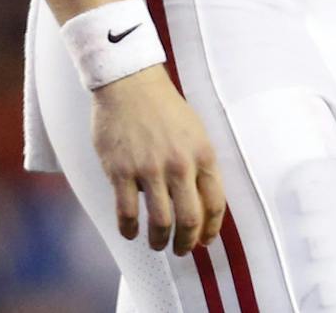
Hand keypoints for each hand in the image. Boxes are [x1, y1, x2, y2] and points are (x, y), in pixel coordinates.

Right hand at [90, 67, 226, 256]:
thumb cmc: (165, 108)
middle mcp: (179, 165)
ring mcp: (149, 169)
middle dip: (187, 242)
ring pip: (159, 221)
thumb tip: (203, 200)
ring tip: (157, 245)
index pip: (214, 203)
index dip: (211, 229)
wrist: (131, 85)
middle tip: (182, 251)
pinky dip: (129, 229)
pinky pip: (126, 212)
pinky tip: (131, 232)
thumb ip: (200, 165)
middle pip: (189, 219)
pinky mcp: (121, 171)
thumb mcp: (196, 132)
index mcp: (203, 154)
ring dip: (159, 241)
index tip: (206, 241)